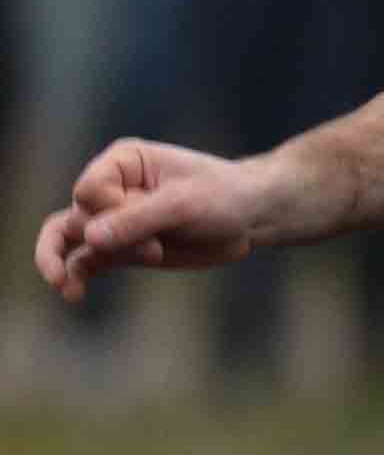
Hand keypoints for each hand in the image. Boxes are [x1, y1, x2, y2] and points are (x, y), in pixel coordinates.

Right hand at [35, 139, 295, 301]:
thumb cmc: (224, 195)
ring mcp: (113, 219)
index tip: (158, 220)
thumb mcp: (185, 204)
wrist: (252, 217)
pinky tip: (72, 293)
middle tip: (148, 251)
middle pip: (80, 216)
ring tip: (62, 285)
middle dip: (110, 240)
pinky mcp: (123, 248)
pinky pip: (86, 260)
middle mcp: (110, 187)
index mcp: (123, 161)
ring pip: (68, 238)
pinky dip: (76, 275)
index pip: (90, 189)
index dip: (113, 211)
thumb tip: (87, 240)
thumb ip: (137, 219)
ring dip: (60, 261)